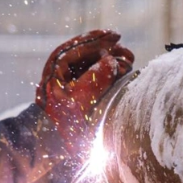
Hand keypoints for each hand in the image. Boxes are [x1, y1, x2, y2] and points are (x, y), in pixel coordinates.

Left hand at [36, 30, 133, 155]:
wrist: (53, 146)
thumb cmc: (62, 124)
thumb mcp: (80, 100)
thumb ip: (96, 78)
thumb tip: (111, 60)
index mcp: (55, 68)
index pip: (79, 46)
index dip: (99, 40)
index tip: (117, 37)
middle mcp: (60, 70)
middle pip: (86, 52)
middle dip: (109, 50)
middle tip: (127, 52)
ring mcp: (68, 80)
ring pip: (92, 62)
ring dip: (110, 60)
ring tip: (129, 61)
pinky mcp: (76, 91)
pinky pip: (93, 74)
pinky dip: (108, 71)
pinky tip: (121, 71)